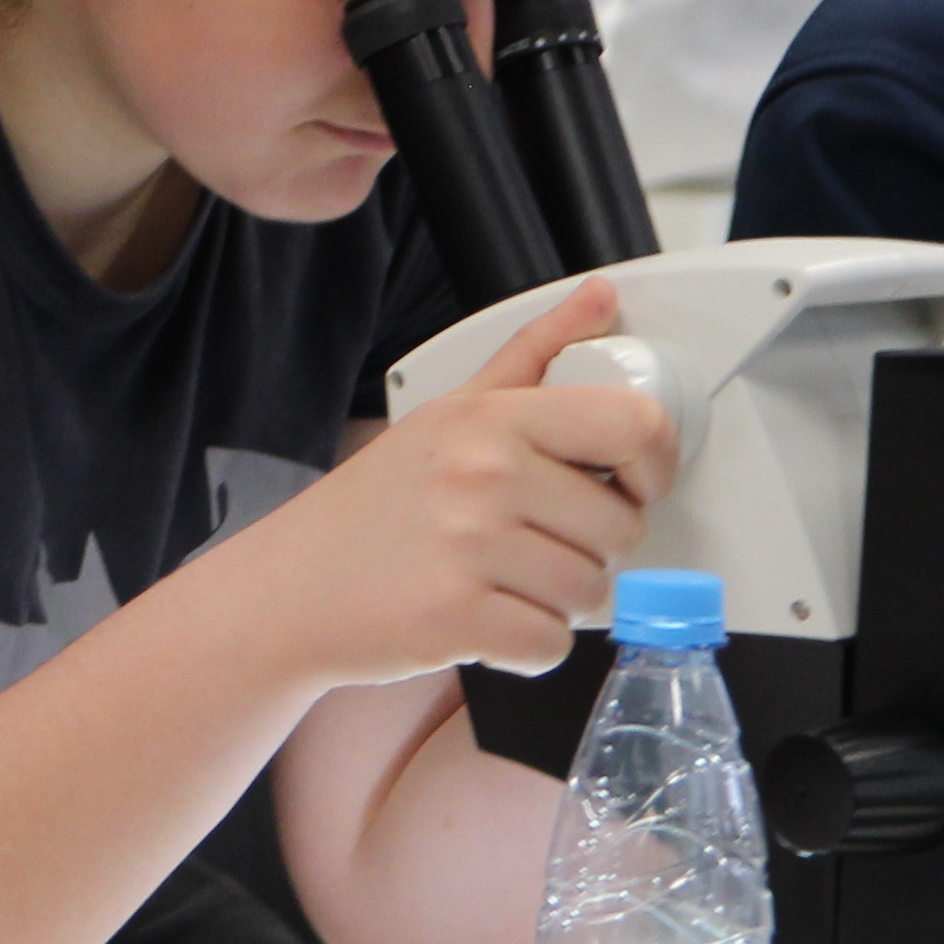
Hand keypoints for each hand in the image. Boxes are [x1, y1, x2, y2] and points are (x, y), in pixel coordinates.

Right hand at [232, 280, 670, 690]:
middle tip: (524, 543)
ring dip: (555, 599)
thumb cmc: (373, 507)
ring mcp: (469, 547)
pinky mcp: (459, 618)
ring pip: (591, 591)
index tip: (632, 484)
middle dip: (587, 548)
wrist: (289, 587)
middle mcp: (482, 474)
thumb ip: (534, 353)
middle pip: (621, 527)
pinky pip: (552, 643)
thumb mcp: (449, 413)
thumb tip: (600, 297)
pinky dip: (526, 646)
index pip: (634, 425)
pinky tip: (480, 619)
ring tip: (494, 579)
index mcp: (489, 418)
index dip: (654, 464)